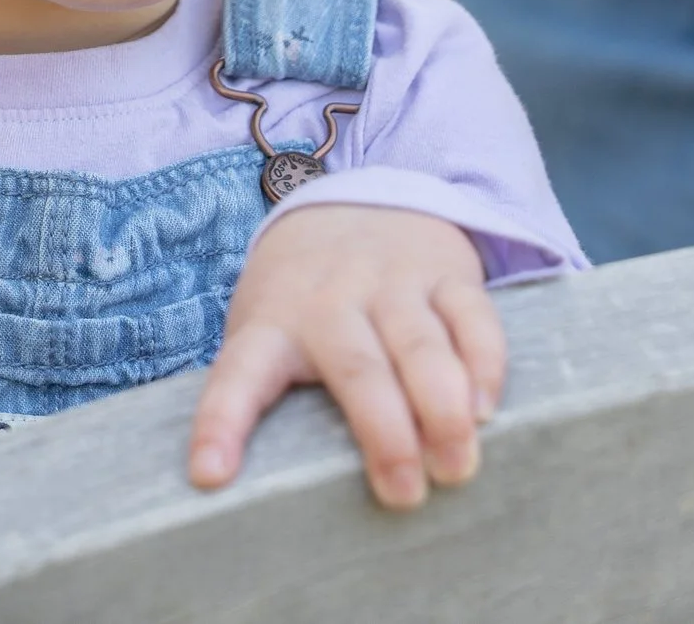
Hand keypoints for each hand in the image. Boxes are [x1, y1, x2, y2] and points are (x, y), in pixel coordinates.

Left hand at [190, 207, 501, 510]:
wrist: (356, 200)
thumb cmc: (303, 295)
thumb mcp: (267, 326)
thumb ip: (267, 387)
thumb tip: (249, 483)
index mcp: (273, 323)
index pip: (238, 374)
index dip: (222, 424)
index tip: (209, 474)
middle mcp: (332, 300)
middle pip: (356, 368)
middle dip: (383, 434)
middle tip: (404, 494)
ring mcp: (392, 283)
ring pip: (419, 344)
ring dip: (443, 408)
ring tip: (457, 466)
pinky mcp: (446, 274)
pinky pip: (472, 316)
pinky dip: (484, 364)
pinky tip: (485, 409)